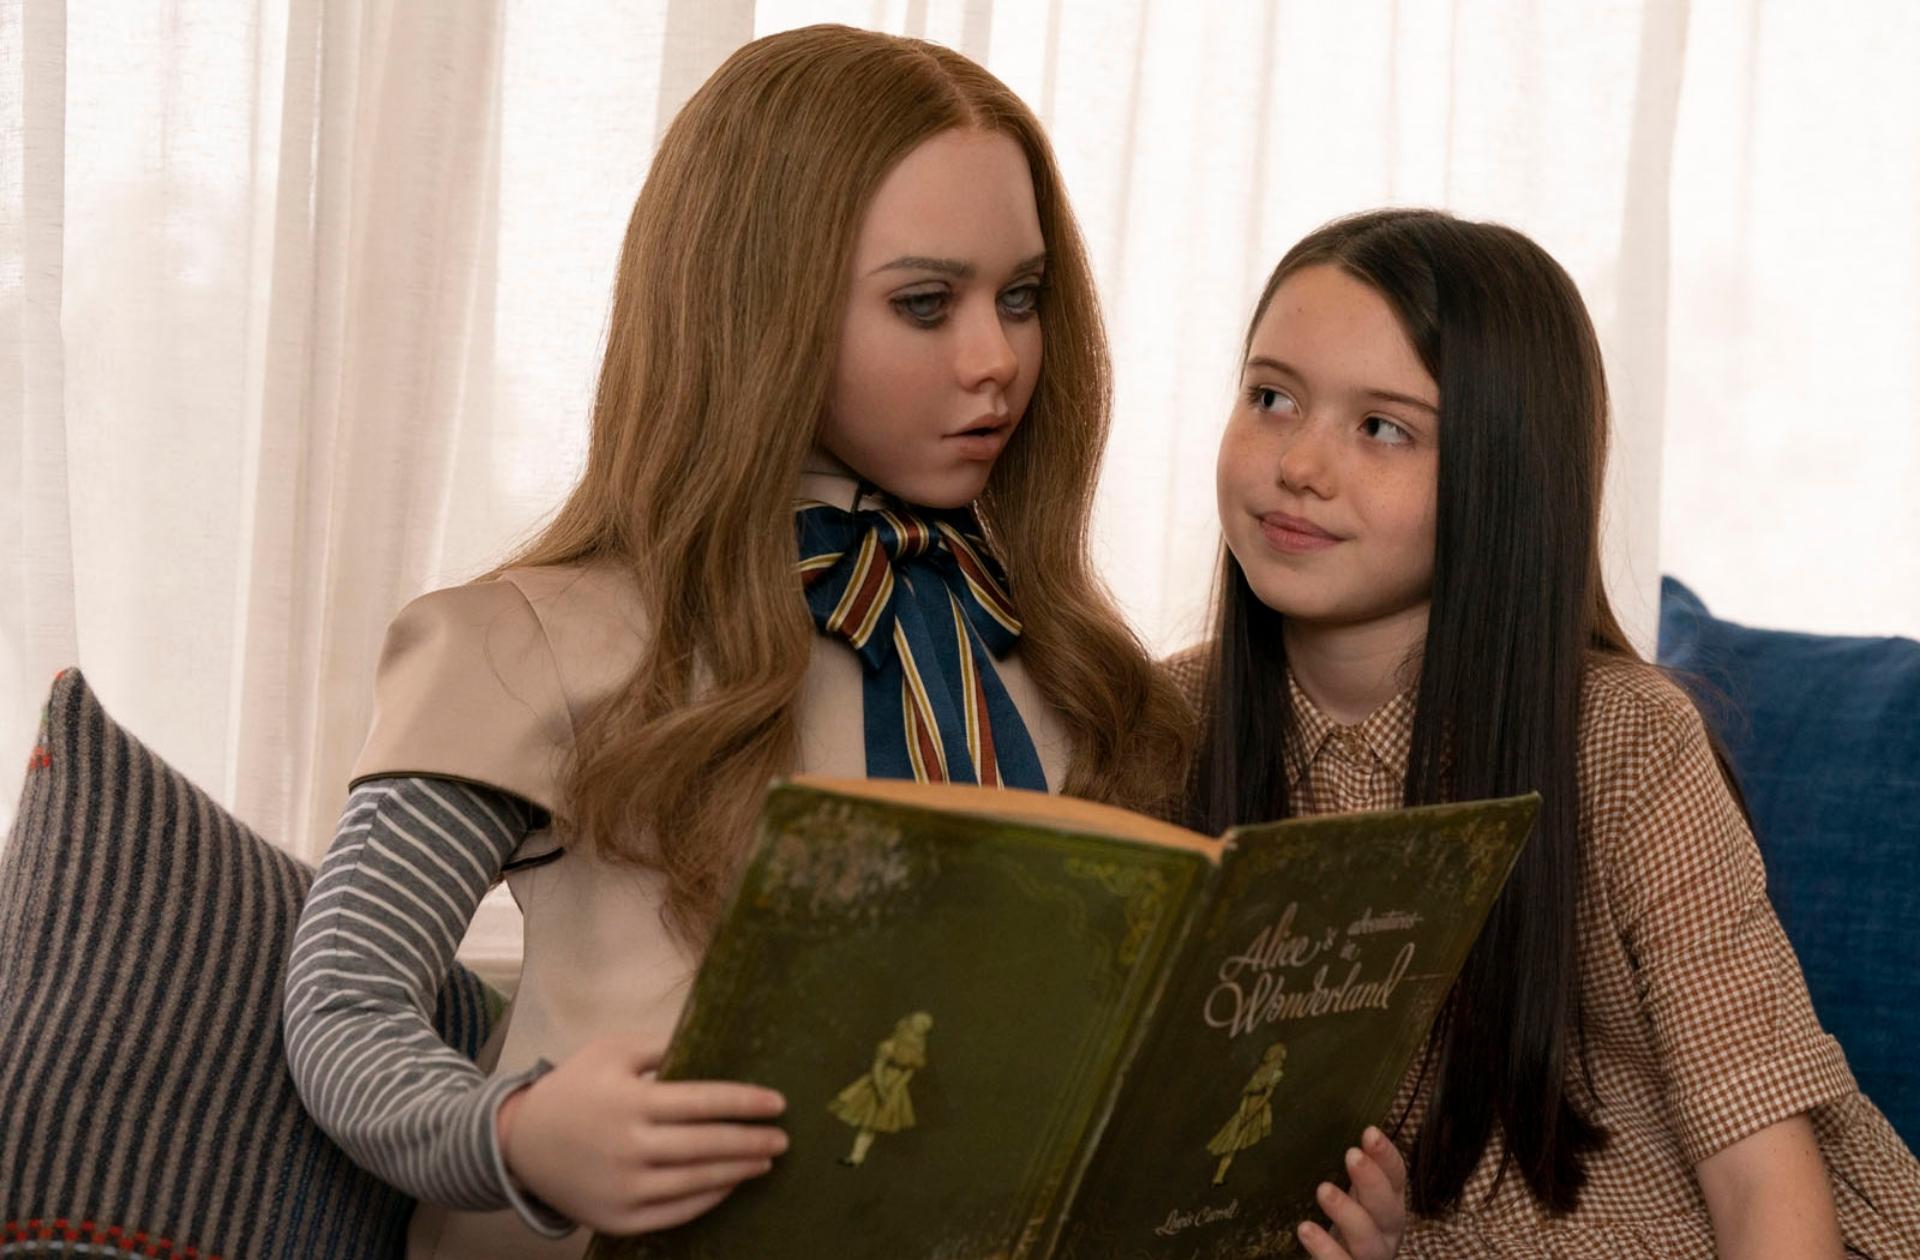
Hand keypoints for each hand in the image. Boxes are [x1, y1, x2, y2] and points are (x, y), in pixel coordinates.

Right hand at [495, 1034, 788, 1234]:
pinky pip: (675, 1214)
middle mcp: (629, 1147)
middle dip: (752, 1142)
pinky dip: (707, 1200)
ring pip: (696, 1183)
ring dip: (737, 1172)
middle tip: (783, 1138)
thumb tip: (715, 1042)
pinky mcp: (617, 1219)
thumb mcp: (612, 1050)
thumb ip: (662, 1046)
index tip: (778, 1103)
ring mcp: (623, 1188)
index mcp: (630, 1101)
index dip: (745, 1103)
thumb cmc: (575, 1087)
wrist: (520, 1142)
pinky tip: (729, 1185)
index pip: (703, 1102)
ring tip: (765, 1161)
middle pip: (707, 1146)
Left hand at [1297, 1126, 1407, 1259]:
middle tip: (1352, 1155)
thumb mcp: (1348, 1195)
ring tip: (1324, 1190)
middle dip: (1373, 1181)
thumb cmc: (1340, 1225)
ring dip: (1348, 1214)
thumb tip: (1320, 1123)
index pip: (1396, 1178)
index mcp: (1388, 1206)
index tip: (1369, 1132)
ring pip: (1368, 1241)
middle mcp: (1386, 1233)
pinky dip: (1325, 1250)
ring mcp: (1370, 1258)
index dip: (1386, 1157)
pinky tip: (1305, 1229)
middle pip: (1388, 1209)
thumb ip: (1348, 1172)